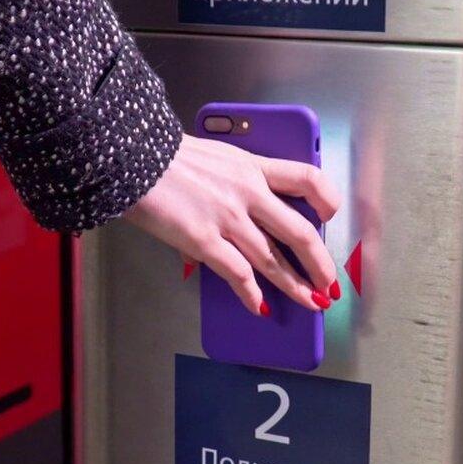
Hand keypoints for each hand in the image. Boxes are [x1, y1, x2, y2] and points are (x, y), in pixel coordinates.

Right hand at [124, 134, 340, 314]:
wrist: (132, 157)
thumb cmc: (168, 157)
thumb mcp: (215, 158)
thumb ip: (233, 186)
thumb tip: (234, 222)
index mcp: (253, 166)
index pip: (307, 177)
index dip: (327, 200)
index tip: (330, 218)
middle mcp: (248, 192)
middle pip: (300, 232)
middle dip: (319, 264)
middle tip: (328, 283)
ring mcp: (228, 218)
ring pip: (274, 260)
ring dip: (295, 286)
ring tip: (309, 303)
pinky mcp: (205, 241)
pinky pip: (238, 274)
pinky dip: (251, 294)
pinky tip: (259, 306)